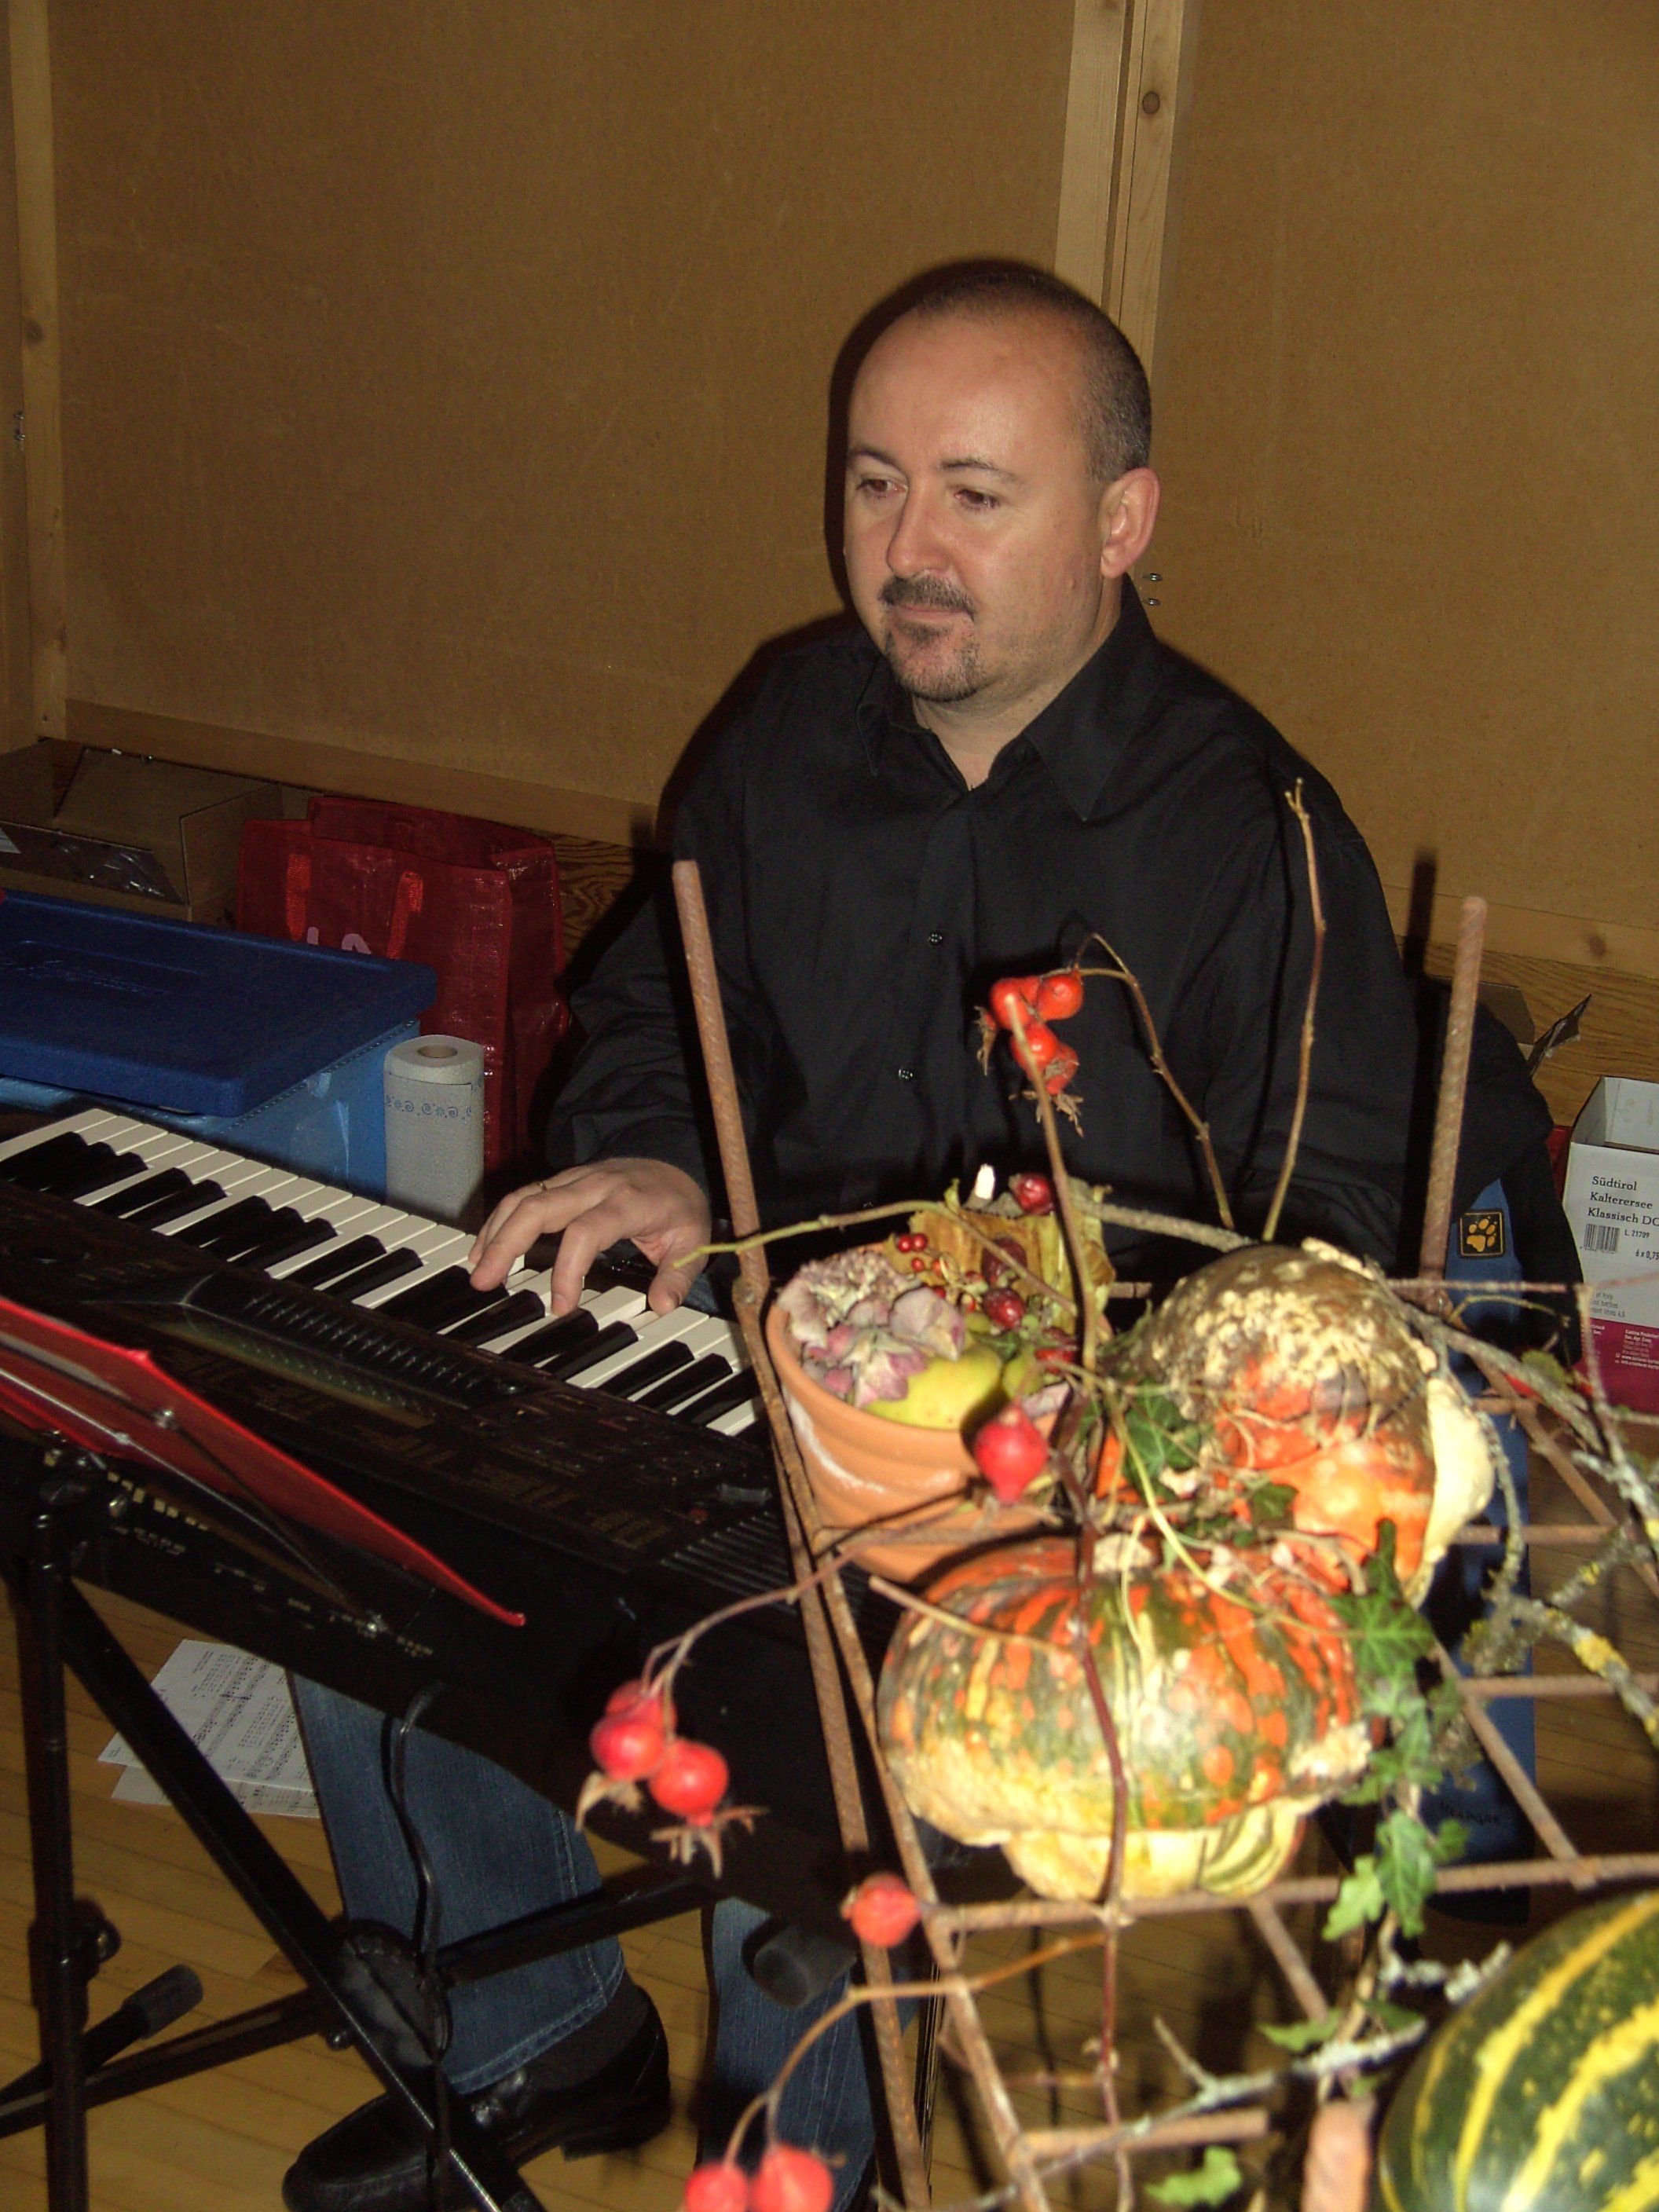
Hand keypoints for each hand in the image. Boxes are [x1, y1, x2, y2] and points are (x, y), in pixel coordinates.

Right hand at [468, 1158, 711, 1316]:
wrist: (674, 1160)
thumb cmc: (679, 1206)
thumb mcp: (693, 1242)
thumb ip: (678, 1277)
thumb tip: (662, 1306)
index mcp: (627, 1202)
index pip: (586, 1232)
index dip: (567, 1270)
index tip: (560, 1307)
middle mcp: (595, 1186)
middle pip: (539, 1207)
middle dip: (506, 1244)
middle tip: (486, 1282)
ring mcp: (574, 1180)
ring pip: (524, 1197)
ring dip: (495, 1231)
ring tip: (478, 1269)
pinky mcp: (562, 1182)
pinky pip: (524, 1196)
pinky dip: (499, 1220)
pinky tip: (485, 1247)